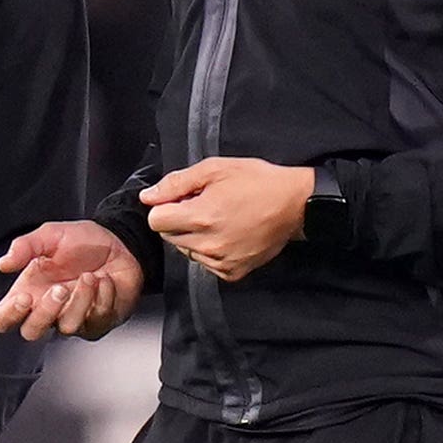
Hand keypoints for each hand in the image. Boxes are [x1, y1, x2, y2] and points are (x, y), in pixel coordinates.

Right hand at [0, 220, 145, 340]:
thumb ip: (25, 246)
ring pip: (67, 327)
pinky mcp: (99, 322)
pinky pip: (97, 320)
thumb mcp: (51, 236)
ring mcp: (74, 319)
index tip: (24, 297)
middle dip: (45, 311)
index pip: (4, 318)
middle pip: (31, 332)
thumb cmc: (83, 242)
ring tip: (89, 276)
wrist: (120, 243)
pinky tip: (105, 280)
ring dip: (80, 300)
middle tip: (60, 288)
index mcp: (29, 291)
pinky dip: (103, 296)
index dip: (10, 315)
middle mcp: (49, 310)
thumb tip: (3, 263)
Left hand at [144, 158, 315, 281]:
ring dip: (195, 237)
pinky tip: (229, 234)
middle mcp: (208, 244)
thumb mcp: (215, 169)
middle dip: (179, 221)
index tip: (183, 199)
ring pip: (186, 251)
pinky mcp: (232, 273)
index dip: (166, 207)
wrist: (294, 204)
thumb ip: (176, 183)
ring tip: (220, 219)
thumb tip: (148, 197)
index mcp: (201, 216)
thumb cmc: (256, 181)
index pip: (155, 221)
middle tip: (205, 206)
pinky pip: (205, 264)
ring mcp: (220, 262)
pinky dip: (211, 250)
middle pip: (169, 236)